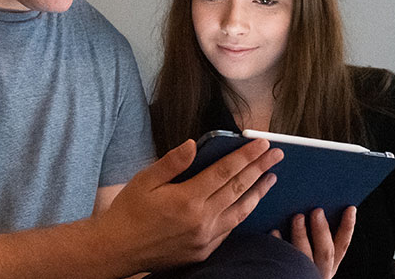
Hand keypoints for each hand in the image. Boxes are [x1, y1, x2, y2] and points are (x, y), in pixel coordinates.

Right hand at [94, 139, 283, 272]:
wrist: (117, 250)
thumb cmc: (128, 212)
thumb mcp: (144, 180)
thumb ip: (172, 162)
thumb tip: (194, 145)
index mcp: (187, 199)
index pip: (225, 171)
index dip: (246, 156)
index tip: (262, 143)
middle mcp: (201, 219)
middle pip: (239, 188)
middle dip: (260, 168)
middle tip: (277, 154)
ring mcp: (205, 238)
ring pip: (240, 211)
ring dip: (258, 192)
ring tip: (271, 177)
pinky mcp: (204, 251)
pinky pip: (229, 229)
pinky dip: (242, 213)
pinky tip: (248, 202)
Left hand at [271, 206, 356, 278]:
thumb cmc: (291, 260)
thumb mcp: (311, 253)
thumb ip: (315, 237)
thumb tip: (315, 208)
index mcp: (328, 265)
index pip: (342, 245)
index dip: (348, 227)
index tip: (350, 208)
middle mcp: (318, 272)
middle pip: (325, 252)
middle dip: (323, 230)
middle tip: (317, 211)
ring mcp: (302, 275)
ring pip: (304, 256)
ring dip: (302, 234)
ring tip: (297, 217)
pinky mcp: (283, 275)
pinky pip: (281, 260)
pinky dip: (279, 244)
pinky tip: (275, 231)